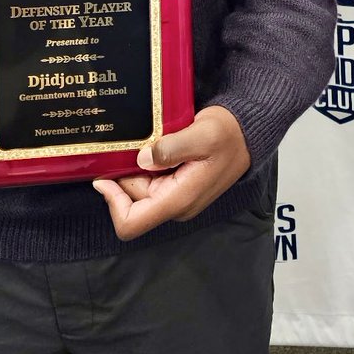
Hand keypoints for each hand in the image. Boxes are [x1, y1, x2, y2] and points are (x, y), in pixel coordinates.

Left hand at [93, 106, 251, 240]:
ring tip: (140, 142)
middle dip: (123, 178)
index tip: (104, 175)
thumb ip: (172, 148)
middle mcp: (176, 205)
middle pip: (132, 203)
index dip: (112, 203)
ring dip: (134, 170)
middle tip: (124, 146)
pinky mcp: (179, 187)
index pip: (131, 222)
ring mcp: (178, 197)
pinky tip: (151, 146)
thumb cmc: (229, 133)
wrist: (248, 132)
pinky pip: (151, 183)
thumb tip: (142, 159)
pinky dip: (144, 167)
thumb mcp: (202, 134)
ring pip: (140, 192)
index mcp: (179, 199)